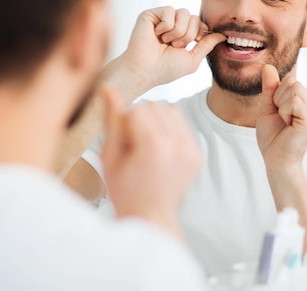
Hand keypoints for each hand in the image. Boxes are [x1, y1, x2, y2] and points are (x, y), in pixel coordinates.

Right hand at [100, 88, 201, 238]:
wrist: (151, 217)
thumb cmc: (123, 190)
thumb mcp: (109, 157)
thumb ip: (111, 122)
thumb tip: (109, 89)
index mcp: (154, 147)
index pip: (137, 109)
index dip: (124, 124)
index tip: (123, 145)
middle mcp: (177, 146)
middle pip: (155, 107)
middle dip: (141, 120)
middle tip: (134, 146)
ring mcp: (191, 151)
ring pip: (171, 111)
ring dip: (157, 122)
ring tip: (147, 146)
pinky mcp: (197, 155)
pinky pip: (183, 125)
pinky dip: (170, 132)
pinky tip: (160, 152)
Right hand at [113, 6, 225, 89]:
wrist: (145, 70)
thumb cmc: (166, 69)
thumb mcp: (193, 59)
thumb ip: (207, 45)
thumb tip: (223, 35)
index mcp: (183, 35)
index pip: (200, 23)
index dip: (200, 32)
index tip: (194, 43)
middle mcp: (173, 26)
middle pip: (194, 17)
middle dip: (188, 35)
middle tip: (174, 46)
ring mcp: (162, 19)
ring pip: (183, 13)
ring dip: (177, 32)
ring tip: (165, 42)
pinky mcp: (151, 14)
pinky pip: (169, 10)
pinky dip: (165, 26)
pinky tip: (156, 34)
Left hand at [256, 64, 306, 175]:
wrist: (276, 161)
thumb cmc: (273, 138)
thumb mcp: (268, 108)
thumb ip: (270, 88)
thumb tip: (268, 66)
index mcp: (305, 103)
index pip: (290, 80)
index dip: (277, 93)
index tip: (278, 112)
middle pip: (292, 82)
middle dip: (278, 98)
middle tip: (281, 118)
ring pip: (293, 88)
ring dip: (281, 105)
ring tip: (285, 122)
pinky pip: (294, 100)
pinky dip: (284, 111)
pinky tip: (288, 125)